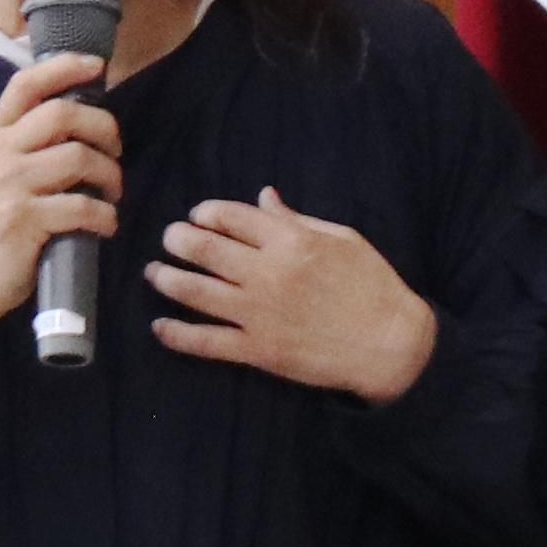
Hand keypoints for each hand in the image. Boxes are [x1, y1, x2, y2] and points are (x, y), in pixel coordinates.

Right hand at [0, 51, 120, 393]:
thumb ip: (24, 147)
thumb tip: (80, 126)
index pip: (26, 84)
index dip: (65, 66)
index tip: (96, 65)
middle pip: (64, 113)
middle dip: (104, 128)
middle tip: (114, 151)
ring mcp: (11, 186)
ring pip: (79, 157)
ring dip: (110, 175)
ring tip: (112, 193)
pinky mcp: (25, 221)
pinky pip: (83, 206)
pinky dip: (105, 216)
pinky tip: (105, 225)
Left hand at [145, 187, 436, 402]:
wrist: (392, 345)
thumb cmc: (372, 285)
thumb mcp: (341, 238)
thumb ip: (296, 219)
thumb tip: (264, 196)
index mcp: (290, 240)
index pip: (231, 216)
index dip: (205, 212)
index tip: (196, 216)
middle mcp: (268, 273)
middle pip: (204, 249)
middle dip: (177, 239)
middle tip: (168, 238)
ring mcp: (260, 313)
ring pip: (195, 292)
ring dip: (166, 279)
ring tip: (153, 273)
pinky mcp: (259, 350)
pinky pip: (206, 342)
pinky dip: (177, 335)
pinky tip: (159, 327)